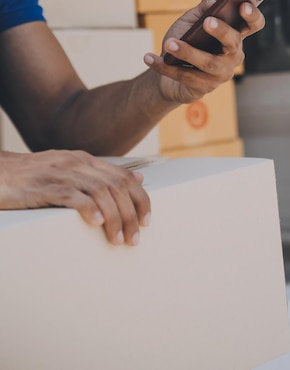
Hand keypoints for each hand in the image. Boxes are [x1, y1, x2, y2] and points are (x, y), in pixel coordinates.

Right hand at [0, 150, 150, 245]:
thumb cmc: (32, 177)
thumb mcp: (69, 171)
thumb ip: (101, 175)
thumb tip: (137, 179)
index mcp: (85, 160)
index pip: (123, 176)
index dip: (140, 199)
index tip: (146, 220)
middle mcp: (77, 163)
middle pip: (117, 186)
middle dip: (130, 214)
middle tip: (134, 239)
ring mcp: (62, 173)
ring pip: (100, 192)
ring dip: (114, 218)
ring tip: (117, 240)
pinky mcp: (45, 186)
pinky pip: (72, 195)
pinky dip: (88, 208)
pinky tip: (95, 223)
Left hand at [143, 0, 264, 103]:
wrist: (169, 70)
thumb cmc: (186, 40)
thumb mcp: (191, 21)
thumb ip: (203, 8)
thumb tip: (214, 1)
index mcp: (234, 36)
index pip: (252, 24)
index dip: (252, 15)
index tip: (243, 5)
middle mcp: (233, 56)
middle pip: (233, 43)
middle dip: (222, 31)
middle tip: (207, 21)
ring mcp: (221, 74)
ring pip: (207, 63)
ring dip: (187, 52)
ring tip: (169, 43)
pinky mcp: (204, 87)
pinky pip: (184, 76)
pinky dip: (164, 66)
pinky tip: (149, 57)